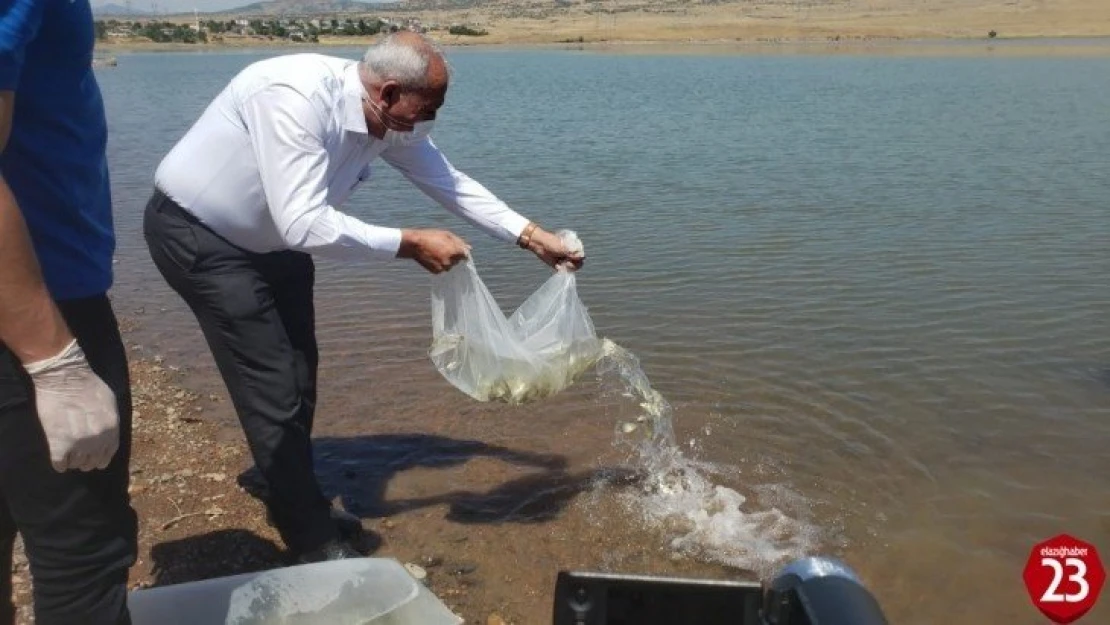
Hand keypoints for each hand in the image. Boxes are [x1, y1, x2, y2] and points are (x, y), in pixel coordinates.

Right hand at [24, 339, 119, 471]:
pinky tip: (59, 460)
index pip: (109, 452)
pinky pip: (60, 464)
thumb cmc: (89, 385)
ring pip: (76, 463)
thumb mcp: (110, 403)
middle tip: (80, 457)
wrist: (65, 378)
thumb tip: (106, 434)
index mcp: (112, 429)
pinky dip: (60, 464)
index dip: (102, 458)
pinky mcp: (58, 443)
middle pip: (92, 461)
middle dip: (87, 461)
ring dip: (73, 461)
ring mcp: (78, 443)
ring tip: (69, 455)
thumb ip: (110, 421)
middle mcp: (97, 439)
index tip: (96, 460)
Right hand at [398, 228, 470, 273]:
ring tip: (436, 253)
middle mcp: (451, 261)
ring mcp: (443, 267)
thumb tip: (470, 248)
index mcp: (455, 251)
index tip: (456, 251)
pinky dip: (439, 265)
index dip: (461, 253)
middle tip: (442, 249)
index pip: (465, 256)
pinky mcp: (436, 271)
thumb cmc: (431, 237)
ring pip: (449, 266)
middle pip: (457, 261)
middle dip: (452, 257)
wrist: (414, 244)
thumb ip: (460, 242)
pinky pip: (441, 270)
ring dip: (445, 262)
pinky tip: (432, 258)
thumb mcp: (446, 235)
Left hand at [523, 226, 584, 270]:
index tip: (570, 258)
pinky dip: (561, 269)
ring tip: (560, 263)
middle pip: (578, 264)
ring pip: (572, 269)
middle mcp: (572, 255)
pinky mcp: (560, 266)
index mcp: (575, 248)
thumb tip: (583, 257)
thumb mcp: (563, 248)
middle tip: (565, 262)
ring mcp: (566, 260)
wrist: (539, 245)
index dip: (578, 259)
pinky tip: (557, 265)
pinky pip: (565, 271)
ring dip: (566, 267)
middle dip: (572, 265)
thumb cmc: (552, 242)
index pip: (582, 257)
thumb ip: (573, 254)